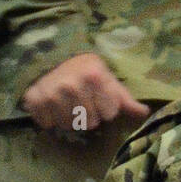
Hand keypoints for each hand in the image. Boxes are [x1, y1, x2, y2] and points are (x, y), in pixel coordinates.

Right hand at [21, 53, 150, 131]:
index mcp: (95, 77)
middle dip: (88, 115)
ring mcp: (52, 93)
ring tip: (66, 102)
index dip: (105, 108)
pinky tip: (51, 104)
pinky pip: (49, 124)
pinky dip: (50, 118)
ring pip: (70, 125)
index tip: (98, 97)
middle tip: (80, 100)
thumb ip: (125, 98)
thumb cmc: (85, 69)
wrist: (48, 56)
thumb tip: (145, 113)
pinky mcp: (35, 100)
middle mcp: (73, 85)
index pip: (109, 114)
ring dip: (69, 118)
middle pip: (90, 123)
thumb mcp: (107, 78)